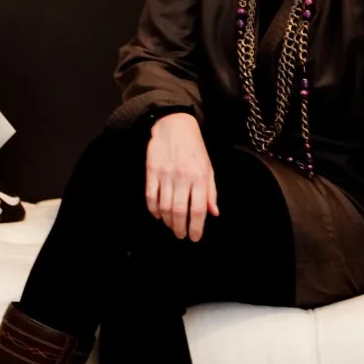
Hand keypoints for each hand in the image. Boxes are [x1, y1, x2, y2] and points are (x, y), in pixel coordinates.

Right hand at [146, 112, 218, 241]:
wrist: (174, 125)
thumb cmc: (194, 148)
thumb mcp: (208, 167)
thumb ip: (211, 192)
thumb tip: (213, 213)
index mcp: (199, 176)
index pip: (198, 208)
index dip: (196, 227)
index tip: (194, 237)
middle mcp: (182, 176)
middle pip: (179, 211)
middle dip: (180, 228)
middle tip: (181, 235)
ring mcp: (165, 174)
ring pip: (164, 207)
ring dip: (168, 221)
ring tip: (171, 226)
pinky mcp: (151, 172)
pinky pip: (150, 197)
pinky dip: (154, 210)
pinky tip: (158, 215)